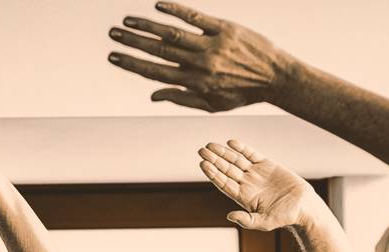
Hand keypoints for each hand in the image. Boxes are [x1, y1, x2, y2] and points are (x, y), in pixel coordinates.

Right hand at [108, 2, 295, 112]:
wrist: (276, 78)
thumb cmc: (242, 93)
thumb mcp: (212, 104)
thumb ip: (181, 98)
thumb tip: (153, 95)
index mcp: (196, 83)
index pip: (156, 72)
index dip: (132, 64)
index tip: (113, 56)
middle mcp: (201, 64)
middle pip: (159, 50)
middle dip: (133, 43)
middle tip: (112, 34)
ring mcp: (212, 44)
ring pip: (173, 33)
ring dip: (147, 26)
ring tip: (127, 21)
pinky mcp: (224, 28)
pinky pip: (195, 17)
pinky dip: (175, 10)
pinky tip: (157, 6)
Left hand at [198, 140, 318, 229]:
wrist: (303, 207)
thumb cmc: (284, 218)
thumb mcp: (264, 222)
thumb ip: (247, 220)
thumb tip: (229, 216)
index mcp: (243, 197)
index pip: (223, 183)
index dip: (213, 173)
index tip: (203, 164)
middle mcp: (247, 184)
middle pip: (226, 169)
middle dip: (214, 160)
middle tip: (201, 150)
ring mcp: (256, 173)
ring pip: (236, 160)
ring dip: (223, 152)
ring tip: (210, 145)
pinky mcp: (267, 165)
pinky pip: (251, 154)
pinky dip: (242, 148)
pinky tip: (231, 143)